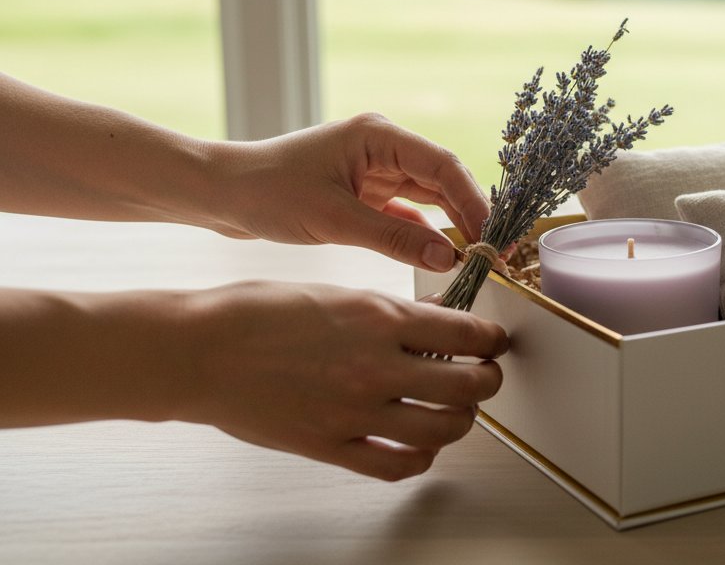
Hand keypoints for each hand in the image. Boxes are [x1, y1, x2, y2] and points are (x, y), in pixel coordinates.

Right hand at [181, 281, 507, 480]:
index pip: (469, 335)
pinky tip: (419, 445)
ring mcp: (354, 412)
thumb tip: (439, 320)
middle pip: (469, 387)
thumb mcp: (337, 291)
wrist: (199, 351)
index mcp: (380, 319)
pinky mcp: (331, 446)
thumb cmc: (259, 312)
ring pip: (443, 430)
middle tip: (485, 376)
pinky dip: (420, 458)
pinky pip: (396, 465)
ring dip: (462, 420)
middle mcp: (375, 367)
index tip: (494, 343)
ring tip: (457, 410)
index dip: (493, 341)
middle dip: (488, 381)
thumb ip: (393, 311)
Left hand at [207, 113, 489, 271]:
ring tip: (476, 259)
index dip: (475, 202)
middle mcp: (383, 148)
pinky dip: (425, 235)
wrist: (218, 195)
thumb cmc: (265, 193)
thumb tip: (448, 258)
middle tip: (494, 254)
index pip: (443, 166)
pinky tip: (442, 257)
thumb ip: (394, 238)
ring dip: (452, 226)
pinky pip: (409, 214)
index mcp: (378, 136)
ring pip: (430, 199)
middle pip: (444, 181)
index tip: (492, 237)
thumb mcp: (332, 220)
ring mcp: (376, 171)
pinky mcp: (366, 194)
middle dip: (471, 215)